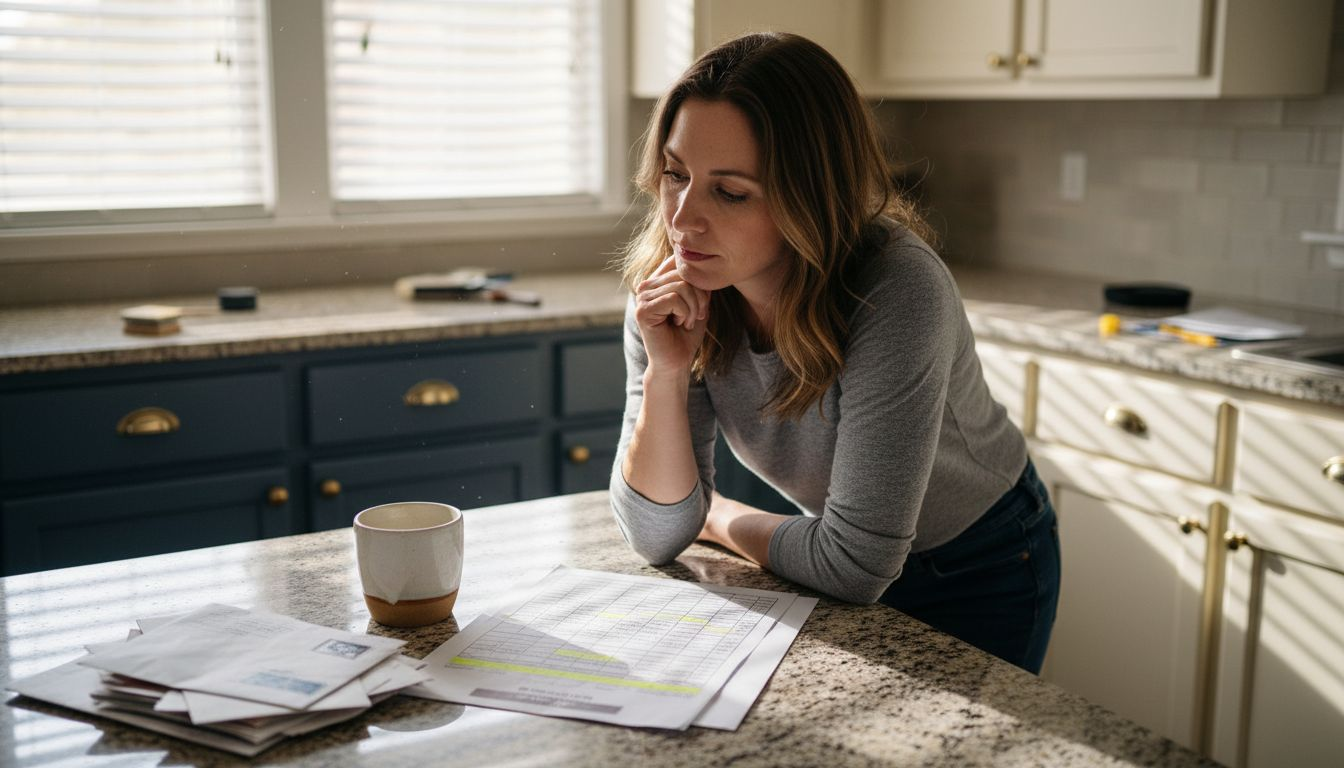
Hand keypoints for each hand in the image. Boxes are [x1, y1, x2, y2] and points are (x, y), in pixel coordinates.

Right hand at [634, 255, 710, 377]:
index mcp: (657, 281)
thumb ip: (697, 283)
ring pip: (681, 287)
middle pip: (683, 274)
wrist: (677, 362)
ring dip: (693, 308)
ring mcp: (642, 297)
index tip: (702, 303)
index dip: (698, 281)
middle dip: (700, 297)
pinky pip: (673, 299)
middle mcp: (646, 286)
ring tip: (688, 322)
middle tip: (698, 316)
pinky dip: (685, 313)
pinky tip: (680, 324)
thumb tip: (700, 267)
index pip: (678, 262)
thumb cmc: (687, 335)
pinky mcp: (642, 310)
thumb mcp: (698, 303)